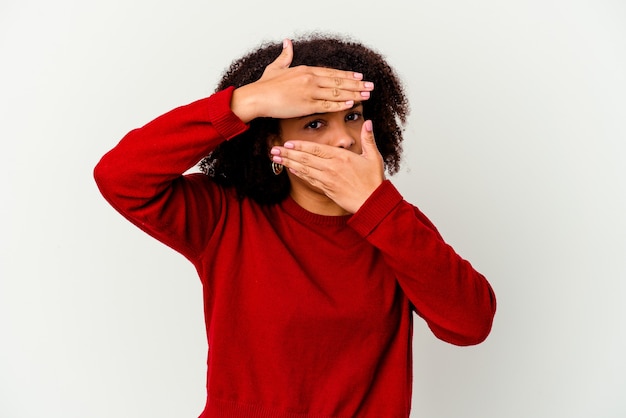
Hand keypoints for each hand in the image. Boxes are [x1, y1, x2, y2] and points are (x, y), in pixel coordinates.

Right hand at [231, 39, 373, 122]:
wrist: (257, 97)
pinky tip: (351, 104)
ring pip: (337, 93)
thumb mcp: (276, 67)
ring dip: (353, 94)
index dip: (347, 75)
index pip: (331, 72)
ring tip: (366, 95)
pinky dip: (340, 104)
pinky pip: (328, 105)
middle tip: (370, 86)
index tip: (359, 76)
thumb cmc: (265, 85)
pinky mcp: (307, 105)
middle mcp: (310, 79)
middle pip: (338, 81)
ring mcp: (310, 92)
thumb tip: (287, 42)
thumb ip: (285, 56)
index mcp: (305, 70)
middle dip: (356, 84)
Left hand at [271, 120, 384, 213]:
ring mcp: (327, 179)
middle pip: (305, 158)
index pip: (316, 148)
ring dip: (289, 163)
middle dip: (288, 153)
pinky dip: (299, 174)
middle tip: (274, 149)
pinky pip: (309, 180)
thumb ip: (368, 139)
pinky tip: (290, 169)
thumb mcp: (374, 157)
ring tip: (276, 158)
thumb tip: (367, 122)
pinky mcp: (327, 189)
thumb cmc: (374, 181)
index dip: (300, 145)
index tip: (288, 142)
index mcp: (341, 157)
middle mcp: (331, 168)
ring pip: (304, 169)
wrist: (372, 203)